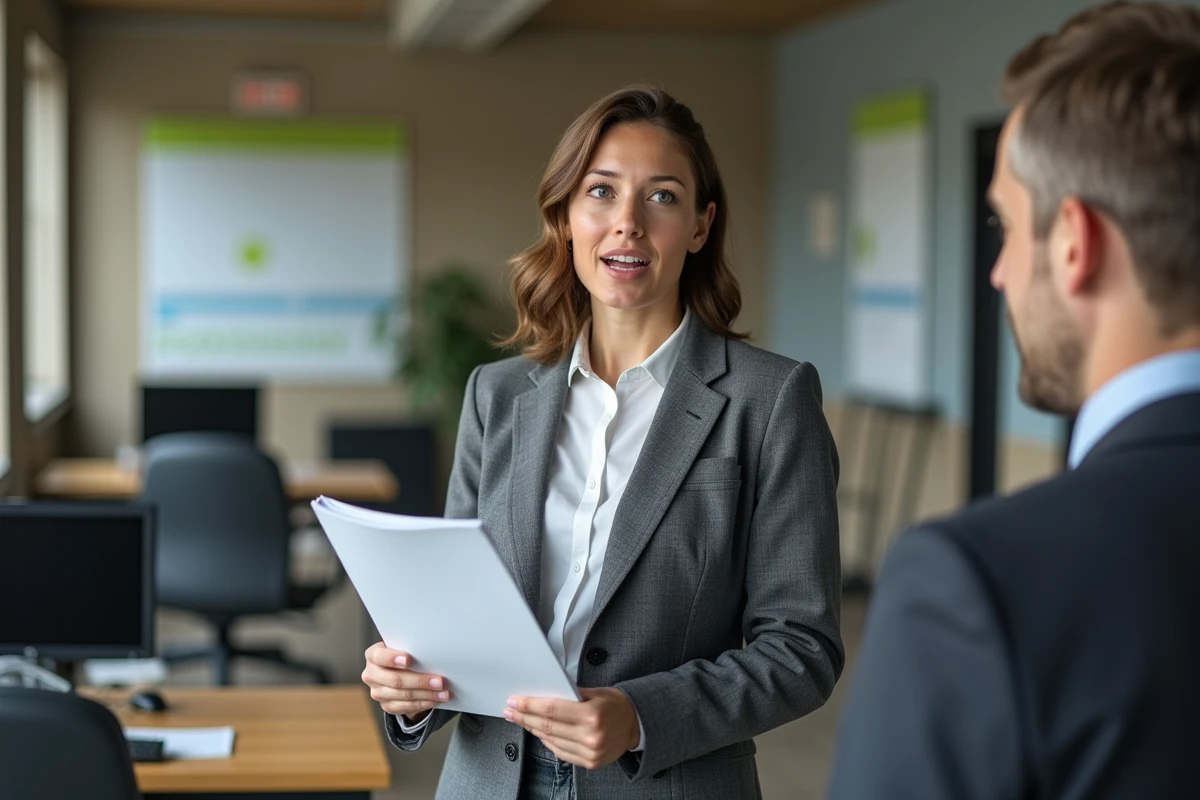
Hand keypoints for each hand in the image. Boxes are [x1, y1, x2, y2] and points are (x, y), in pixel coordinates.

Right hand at [362, 642, 451, 723]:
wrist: (396, 670)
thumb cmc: (403, 654)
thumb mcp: (402, 648)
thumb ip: (410, 649)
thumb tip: (432, 654)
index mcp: (373, 655)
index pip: (379, 656)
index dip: (393, 658)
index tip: (408, 660)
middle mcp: (371, 674)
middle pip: (395, 680)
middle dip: (420, 681)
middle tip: (440, 681)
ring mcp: (377, 692)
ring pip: (403, 695)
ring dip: (426, 694)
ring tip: (444, 693)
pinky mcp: (386, 705)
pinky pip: (405, 707)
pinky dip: (422, 703)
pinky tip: (435, 700)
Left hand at [504, 688, 639, 769]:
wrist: (636, 724)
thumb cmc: (616, 704)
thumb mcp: (596, 691)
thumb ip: (570, 693)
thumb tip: (543, 693)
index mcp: (592, 715)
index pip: (552, 710)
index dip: (529, 705)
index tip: (515, 702)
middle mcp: (590, 736)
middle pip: (547, 726)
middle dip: (525, 717)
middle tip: (511, 710)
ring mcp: (589, 752)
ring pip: (551, 740)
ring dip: (532, 729)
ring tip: (521, 720)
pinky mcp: (589, 762)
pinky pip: (560, 752)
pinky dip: (546, 741)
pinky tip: (538, 732)